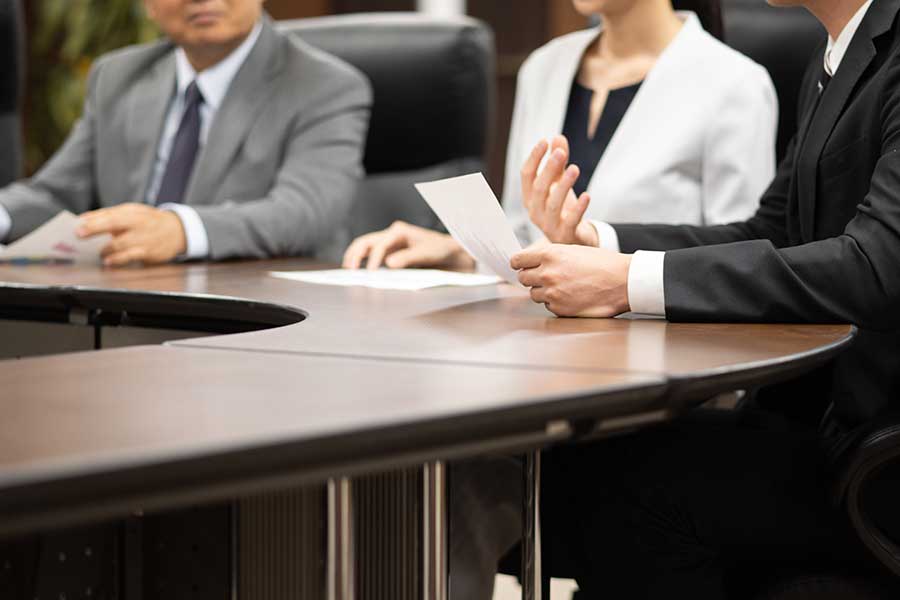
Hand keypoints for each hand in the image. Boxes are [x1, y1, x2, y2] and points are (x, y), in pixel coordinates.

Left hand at [77, 203, 186, 266]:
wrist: (177, 231)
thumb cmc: (149, 221)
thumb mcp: (132, 212)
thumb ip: (108, 215)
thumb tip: (83, 219)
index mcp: (131, 212)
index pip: (109, 214)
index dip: (92, 219)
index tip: (77, 225)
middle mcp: (137, 223)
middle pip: (113, 224)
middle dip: (94, 228)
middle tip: (79, 234)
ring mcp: (143, 238)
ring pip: (119, 243)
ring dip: (104, 249)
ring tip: (98, 252)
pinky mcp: (147, 252)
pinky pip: (129, 256)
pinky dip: (117, 259)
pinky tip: (109, 261)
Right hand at [342, 221, 475, 270]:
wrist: (450, 254)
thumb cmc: (440, 250)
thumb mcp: (426, 253)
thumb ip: (408, 258)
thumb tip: (388, 263)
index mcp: (399, 231)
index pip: (380, 245)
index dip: (374, 259)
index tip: (371, 274)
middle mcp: (391, 235)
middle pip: (366, 242)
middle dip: (355, 254)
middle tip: (349, 270)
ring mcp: (389, 244)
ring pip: (365, 247)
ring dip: (355, 257)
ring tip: (348, 270)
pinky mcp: (389, 253)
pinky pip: (371, 255)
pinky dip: (362, 262)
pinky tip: (357, 271)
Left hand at [511, 243, 631, 317]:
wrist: (623, 281)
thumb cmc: (602, 264)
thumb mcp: (573, 250)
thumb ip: (550, 256)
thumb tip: (531, 262)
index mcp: (550, 255)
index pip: (518, 260)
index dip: (519, 263)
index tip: (520, 265)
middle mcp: (548, 273)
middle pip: (523, 278)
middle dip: (531, 277)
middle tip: (545, 277)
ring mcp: (552, 293)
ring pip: (534, 294)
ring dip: (543, 291)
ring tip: (563, 286)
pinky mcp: (559, 309)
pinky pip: (547, 305)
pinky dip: (555, 302)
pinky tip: (570, 296)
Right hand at [521, 135, 598, 246]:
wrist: (573, 239)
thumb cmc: (563, 209)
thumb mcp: (559, 184)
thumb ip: (558, 163)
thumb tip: (558, 138)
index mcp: (530, 198)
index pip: (526, 176)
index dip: (534, 158)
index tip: (544, 141)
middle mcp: (535, 212)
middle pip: (538, 188)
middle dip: (549, 169)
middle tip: (560, 153)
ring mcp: (549, 225)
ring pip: (553, 204)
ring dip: (563, 185)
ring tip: (575, 168)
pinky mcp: (565, 235)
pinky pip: (571, 221)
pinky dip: (579, 208)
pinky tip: (587, 195)